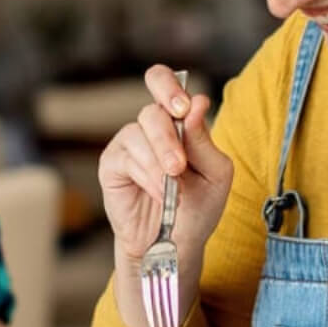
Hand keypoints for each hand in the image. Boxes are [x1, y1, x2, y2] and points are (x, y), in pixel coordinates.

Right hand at [98, 65, 234, 263]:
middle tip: (178, 166)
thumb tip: (197, 103)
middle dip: (168, 140)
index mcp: (179, 121)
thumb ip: (204, 141)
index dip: (169, 87)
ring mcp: (130, 143)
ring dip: (159, 164)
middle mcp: (152, 127)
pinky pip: (125, 157)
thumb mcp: (215, 174)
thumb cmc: (197, 207)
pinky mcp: (112, 163)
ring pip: (138, 134)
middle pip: (152, 111)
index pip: (164, 82)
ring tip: (172, 191)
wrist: (175, 243)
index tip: (182, 108)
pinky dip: (146, 176)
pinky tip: (159, 193)